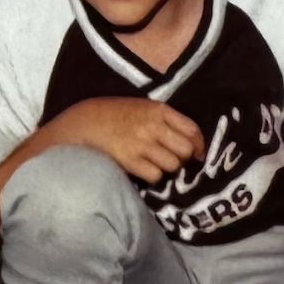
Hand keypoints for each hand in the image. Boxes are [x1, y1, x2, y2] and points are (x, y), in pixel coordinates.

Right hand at [56, 98, 204, 183]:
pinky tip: (141, 167)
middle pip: (185, 150)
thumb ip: (166, 120)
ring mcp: (141, 144)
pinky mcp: (131, 161)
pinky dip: (151, 175)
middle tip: (170, 156)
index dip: (198, 144)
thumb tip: (193, 144)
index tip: (196, 152)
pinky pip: (156, 175)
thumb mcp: (142, 108)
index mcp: (158, 110)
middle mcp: (152, 126)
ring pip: (172, 165)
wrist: (85, 123)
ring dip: (166, 167)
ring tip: (153, 161)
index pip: (192, 130)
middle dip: (181, 157)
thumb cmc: (116, 115)